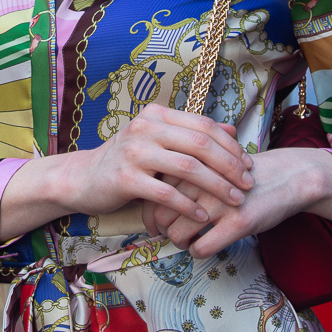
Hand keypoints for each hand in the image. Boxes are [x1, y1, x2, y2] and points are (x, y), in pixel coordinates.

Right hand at [0, 104, 252, 243]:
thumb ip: (192, 135)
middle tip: (248, 184)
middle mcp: (146, 128)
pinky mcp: (125, 178)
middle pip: (200, 144)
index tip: (249, 165)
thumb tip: (233, 130)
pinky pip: (166, 192)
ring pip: (187, 167)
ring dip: (216, 186)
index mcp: (157, 115)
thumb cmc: (126, 162)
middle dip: (230, 166)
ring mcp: (134, 151)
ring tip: (234, 200)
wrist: (82, 179)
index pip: (204, 126)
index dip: (231, 146)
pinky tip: (203, 215)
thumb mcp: (158, 142)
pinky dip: (188, 205)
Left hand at [148, 147, 331, 259]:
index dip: (148, 214)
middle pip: (160, 216)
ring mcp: (220, 203)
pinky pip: (202, 248)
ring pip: (177, 234)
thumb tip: (152, 198)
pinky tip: (206, 246)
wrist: (287, 176)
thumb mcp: (210, 166)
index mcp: (192, 167)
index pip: (153, 194)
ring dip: (179, 244)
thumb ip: (183, 177)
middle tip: (169, 235)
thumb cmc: (242, 174)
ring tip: (189, 241)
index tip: (154, 224)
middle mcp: (202, 182)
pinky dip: (198, 252)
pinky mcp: (238, 222)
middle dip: (160, 231)